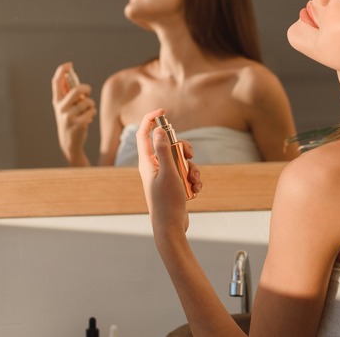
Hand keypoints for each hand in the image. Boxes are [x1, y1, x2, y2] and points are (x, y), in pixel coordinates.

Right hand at [51, 62, 95, 164]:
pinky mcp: (78, 123)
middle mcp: (60, 107)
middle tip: (88, 92)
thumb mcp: (66, 107)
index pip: (56, 82)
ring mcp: (68, 116)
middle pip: (77, 90)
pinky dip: (92, 113)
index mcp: (56, 101)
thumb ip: (68, 93)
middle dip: (86, 89)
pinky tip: (88, 119)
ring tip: (86, 112)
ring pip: (87, 102)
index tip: (69, 64)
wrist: (69, 142)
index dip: (61, 71)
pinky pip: (92, 111)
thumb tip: (70, 75)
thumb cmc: (70, 120)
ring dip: (90, 105)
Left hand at [136, 109, 201, 234]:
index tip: (162, 111)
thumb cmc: (166, 203)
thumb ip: (164, 151)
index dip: (150, 120)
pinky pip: (186, 174)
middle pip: (169, 146)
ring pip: (181, 161)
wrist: (171, 227)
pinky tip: (195, 189)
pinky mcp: (174, 185)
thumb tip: (159, 130)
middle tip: (189, 155)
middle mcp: (154, 167)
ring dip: (192, 168)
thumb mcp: (168, 174)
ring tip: (194, 181)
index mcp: (147, 163)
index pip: (144, 135)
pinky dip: (193, 179)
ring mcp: (164, 176)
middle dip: (183, 149)